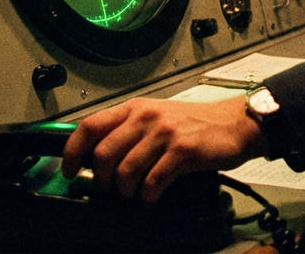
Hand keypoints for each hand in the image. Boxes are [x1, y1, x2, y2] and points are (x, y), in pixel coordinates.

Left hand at [62, 95, 267, 202]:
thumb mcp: (157, 117)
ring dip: (125, 191)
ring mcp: (165, 133)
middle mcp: (146, 117)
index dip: (72, 151)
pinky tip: (151, 197)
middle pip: (103, 153)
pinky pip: (152, 180)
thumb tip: (98, 157)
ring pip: (125, 170)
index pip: (90, 126)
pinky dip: (147, 196)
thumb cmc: (196, 122)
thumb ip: (129, 131)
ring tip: (132, 194)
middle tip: (108, 188)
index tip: (69, 169)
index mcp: (135, 108)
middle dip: (100, 179)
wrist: (234, 123)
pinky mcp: (182, 150)